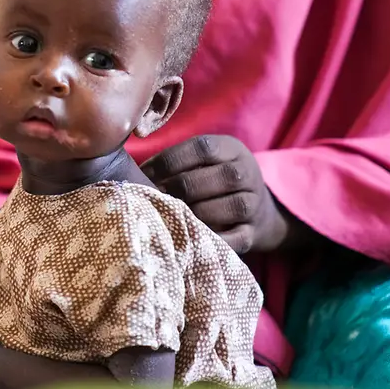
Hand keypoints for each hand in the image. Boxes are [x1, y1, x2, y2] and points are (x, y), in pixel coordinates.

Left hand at [140, 135, 289, 253]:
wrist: (259, 210)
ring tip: (169, 217)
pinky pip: (237, 238)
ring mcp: (254, 204)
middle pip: (215, 177)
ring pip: (226, 207)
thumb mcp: (203, 160)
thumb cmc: (212, 180)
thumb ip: (176, 159)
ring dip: (194, 214)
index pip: (201, 148)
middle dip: (178, 189)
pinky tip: (190, 239)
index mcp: (231, 149)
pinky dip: (214, 240)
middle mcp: (247, 173)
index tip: (143, 173)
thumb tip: (130, 169)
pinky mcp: (254, 232)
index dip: (169, 161)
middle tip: (153, 198)